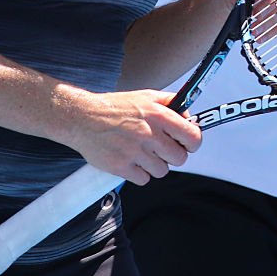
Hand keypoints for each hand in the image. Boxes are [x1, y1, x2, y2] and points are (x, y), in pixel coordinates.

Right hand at [65, 88, 200, 184]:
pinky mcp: (121, 166)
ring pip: (162, 171)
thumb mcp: (146, 96)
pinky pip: (143, 179)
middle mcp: (148, 133)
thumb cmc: (115, 107)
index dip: (192, 142)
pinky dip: (139, 173)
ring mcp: (134, 151)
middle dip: (172, 155)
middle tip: (161, 149)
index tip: (188, 143)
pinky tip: (131, 159)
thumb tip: (188, 116)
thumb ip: (170, 103)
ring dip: (155, 165)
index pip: (192, 136)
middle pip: (179, 158)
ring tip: (142, 152)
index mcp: (158, 114)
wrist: (83, 117)